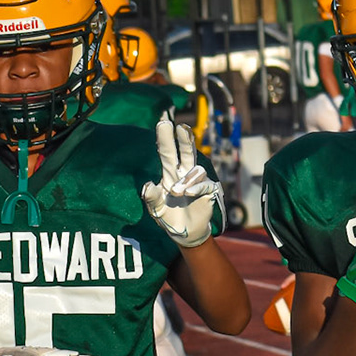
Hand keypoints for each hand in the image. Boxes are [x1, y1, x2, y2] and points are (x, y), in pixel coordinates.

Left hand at [141, 120, 218, 248]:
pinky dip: (196, 187)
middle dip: (184, 139)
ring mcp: (197, 182)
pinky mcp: (209, 191)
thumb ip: (151, 198)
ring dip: (186, 179)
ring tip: (176, 192)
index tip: (163, 122)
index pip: (167, 152)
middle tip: (181, 127)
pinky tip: (188, 193)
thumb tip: (147, 184)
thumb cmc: (168, 218)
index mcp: (169, 174)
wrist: (185, 234)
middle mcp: (184, 174)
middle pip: (185, 152)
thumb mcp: (155, 210)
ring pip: (195, 169)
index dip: (165, 138)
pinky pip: (205, 184)